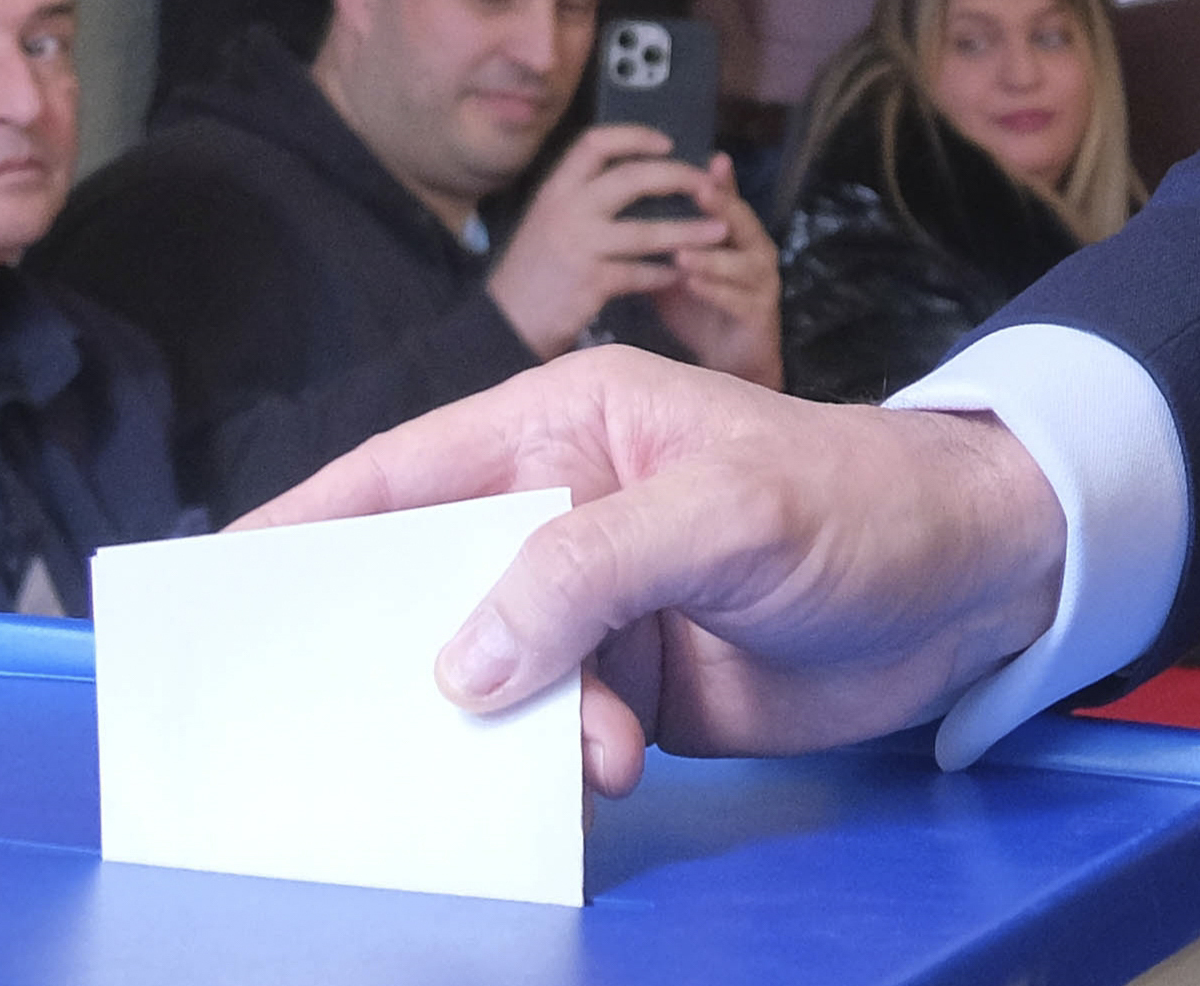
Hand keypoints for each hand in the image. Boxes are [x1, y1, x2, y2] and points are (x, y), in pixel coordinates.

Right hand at [261, 350, 1072, 792]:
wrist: (982, 584)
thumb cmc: (863, 503)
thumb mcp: (727, 514)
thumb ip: (587, 573)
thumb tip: (461, 662)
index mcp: (568, 424)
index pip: (402, 469)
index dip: (304, 523)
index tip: (217, 584)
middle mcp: (566, 509)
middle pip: (428, 583)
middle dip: (392, 651)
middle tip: (331, 723)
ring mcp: (599, 603)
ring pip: (489, 673)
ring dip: (504, 725)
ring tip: (570, 749)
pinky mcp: (637, 685)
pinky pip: (552, 731)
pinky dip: (559, 763)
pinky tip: (610, 774)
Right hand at [487, 122, 739, 357]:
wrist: (507, 320)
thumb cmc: (534, 267)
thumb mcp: (548, 220)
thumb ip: (583, 198)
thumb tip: (638, 175)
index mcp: (556, 189)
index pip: (595, 143)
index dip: (634, 136)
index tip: (667, 141)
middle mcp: (566, 210)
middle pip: (632, 178)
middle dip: (677, 177)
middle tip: (707, 184)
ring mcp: (579, 246)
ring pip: (646, 232)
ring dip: (688, 231)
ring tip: (720, 230)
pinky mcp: (591, 283)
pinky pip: (642, 274)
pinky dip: (666, 273)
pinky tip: (682, 274)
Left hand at [645, 154, 782, 389]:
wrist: (726, 362)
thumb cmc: (699, 307)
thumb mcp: (680, 265)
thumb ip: (666, 236)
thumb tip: (628, 205)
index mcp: (739, 235)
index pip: (730, 201)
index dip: (720, 181)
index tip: (708, 159)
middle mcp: (757, 252)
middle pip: (743, 222)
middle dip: (722, 206)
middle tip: (699, 191)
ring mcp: (763, 283)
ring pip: (741, 263)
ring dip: (712, 257)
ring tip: (683, 251)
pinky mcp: (760, 315)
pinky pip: (737, 300)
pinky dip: (715, 291)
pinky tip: (692, 285)